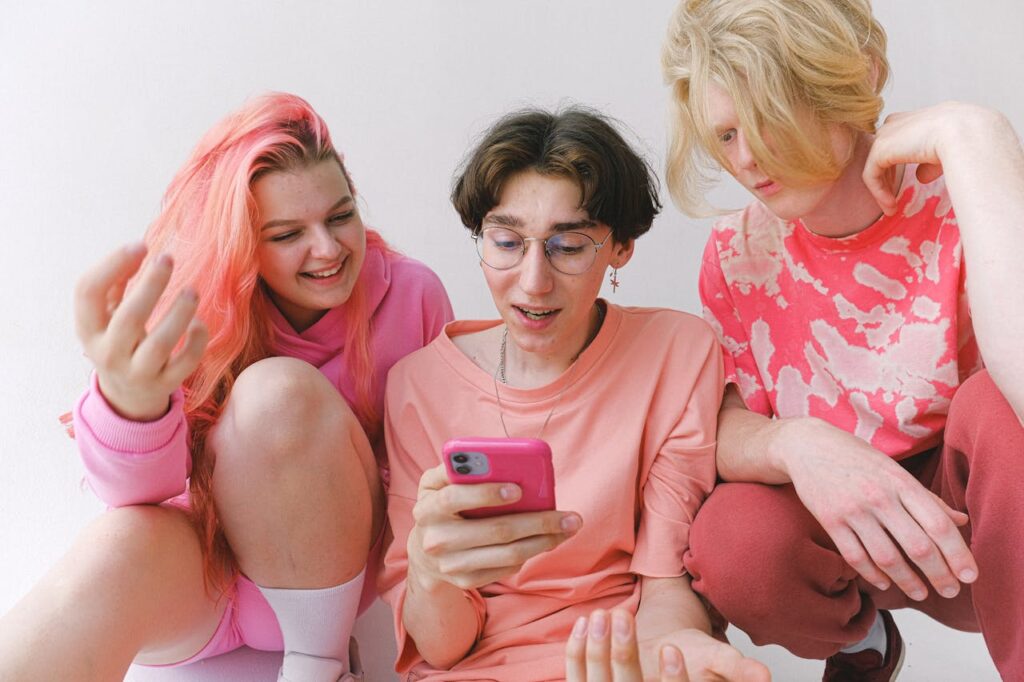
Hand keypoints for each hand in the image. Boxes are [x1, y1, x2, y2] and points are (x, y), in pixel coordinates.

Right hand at [74, 243, 206, 420]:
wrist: (127, 395)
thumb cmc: (119, 340)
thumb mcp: (107, 316)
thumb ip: (117, 283)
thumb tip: (139, 249)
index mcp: (88, 330)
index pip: (87, 293)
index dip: (112, 264)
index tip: (141, 245)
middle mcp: (108, 354)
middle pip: (129, 318)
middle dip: (151, 286)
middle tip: (168, 259)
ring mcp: (137, 373)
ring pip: (159, 345)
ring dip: (178, 314)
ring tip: (192, 291)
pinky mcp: (164, 384)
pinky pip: (185, 363)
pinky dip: (196, 342)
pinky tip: (199, 323)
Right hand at [406, 465, 581, 590]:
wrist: (424, 553)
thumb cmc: (440, 505)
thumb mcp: (435, 483)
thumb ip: (454, 467)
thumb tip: (490, 458)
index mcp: (427, 508)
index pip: (454, 498)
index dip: (486, 493)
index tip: (518, 489)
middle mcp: (436, 540)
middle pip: (496, 531)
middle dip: (537, 522)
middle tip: (569, 516)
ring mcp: (451, 565)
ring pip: (508, 554)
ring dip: (544, 541)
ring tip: (568, 528)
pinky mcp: (466, 581)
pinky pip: (507, 567)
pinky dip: (531, 552)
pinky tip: (548, 540)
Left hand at [565, 609, 768, 681]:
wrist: (657, 661)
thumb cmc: (692, 663)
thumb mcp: (716, 665)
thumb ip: (736, 670)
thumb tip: (765, 677)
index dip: (671, 680)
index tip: (671, 650)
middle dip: (623, 652)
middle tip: (624, 618)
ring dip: (596, 648)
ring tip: (602, 614)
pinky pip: (577, 676)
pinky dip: (576, 650)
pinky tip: (584, 623)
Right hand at [779, 418, 976, 600]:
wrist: (807, 446)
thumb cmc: (857, 458)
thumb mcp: (895, 470)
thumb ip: (927, 498)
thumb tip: (961, 521)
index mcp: (901, 482)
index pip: (939, 524)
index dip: (958, 554)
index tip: (969, 575)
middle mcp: (879, 496)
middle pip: (918, 546)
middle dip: (939, 575)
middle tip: (950, 591)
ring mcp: (853, 509)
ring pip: (887, 557)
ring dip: (908, 582)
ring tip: (920, 593)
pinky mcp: (830, 520)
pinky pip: (855, 557)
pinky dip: (873, 574)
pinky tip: (885, 582)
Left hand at [863, 101, 999, 214]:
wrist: (967, 133)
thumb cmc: (967, 140)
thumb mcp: (946, 152)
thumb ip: (929, 163)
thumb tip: (921, 177)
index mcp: (915, 118)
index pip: (897, 140)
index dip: (897, 163)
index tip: (905, 183)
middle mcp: (897, 122)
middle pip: (882, 152)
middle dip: (886, 177)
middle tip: (893, 200)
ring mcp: (886, 134)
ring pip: (876, 166)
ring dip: (882, 190)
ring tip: (891, 209)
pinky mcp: (880, 149)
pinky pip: (871, 175)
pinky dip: (879, 193)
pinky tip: (890, 207)